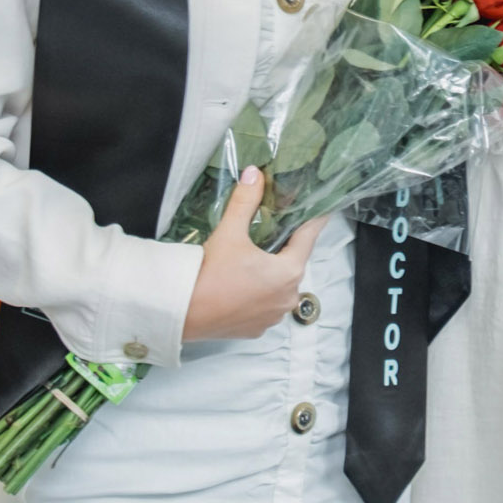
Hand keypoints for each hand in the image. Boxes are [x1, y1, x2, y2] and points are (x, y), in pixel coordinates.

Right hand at [181, 168, 326, 341]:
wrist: (181, 312)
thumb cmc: (209, 273)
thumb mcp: (230, 232)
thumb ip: (245, 201)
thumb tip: (254, 173)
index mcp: (289, 272)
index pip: (309, 238)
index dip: (313, 221)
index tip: (321, 210)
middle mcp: (288, 297)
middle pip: (293, 263)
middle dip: (284, 248)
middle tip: (272, 232)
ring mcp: (273, 317)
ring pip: (279, 287)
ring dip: (270, 274)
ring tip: (252, 261)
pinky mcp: (257, 330)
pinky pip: (265, 306)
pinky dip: (258, 295)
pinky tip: (241, 285)